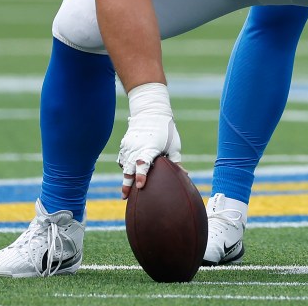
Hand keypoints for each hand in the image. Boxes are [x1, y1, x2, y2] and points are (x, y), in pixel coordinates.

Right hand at [117, 83, 180, 198]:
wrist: (150, 110)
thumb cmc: (166, 129)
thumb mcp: (173, 144)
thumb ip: (175, 160)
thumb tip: (185, 174)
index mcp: (149, 147)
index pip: (143, 163)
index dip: (141, 176)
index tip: (140, 186)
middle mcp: (136, 147)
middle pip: (129, 168)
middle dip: (126, 184)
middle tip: (125, 197)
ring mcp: (129, 145)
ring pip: (124, 164)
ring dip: (125, 176)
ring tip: (126, 191)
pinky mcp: (125, 143)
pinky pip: (123, 158)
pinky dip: (124, 166)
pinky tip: (127, 173)